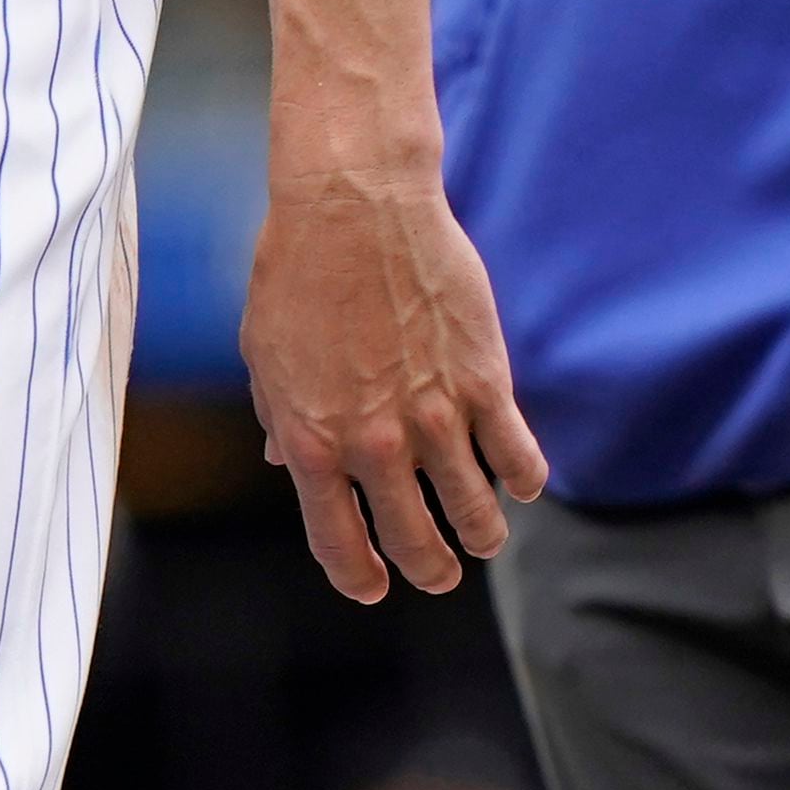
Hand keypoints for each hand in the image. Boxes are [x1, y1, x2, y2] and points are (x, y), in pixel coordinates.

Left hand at [243, 148, 550, 603]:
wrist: (353, 203)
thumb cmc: (296, 271)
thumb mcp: (266, 354)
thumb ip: (282, 416)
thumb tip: (286, 460)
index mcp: (312, 443)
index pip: (340, 545)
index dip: (360, 577)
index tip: (374, 586)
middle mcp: (375, 443)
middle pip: (416, 543)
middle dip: (431, 570)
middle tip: (441, 573)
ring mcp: (436, 416)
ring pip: (476, 513)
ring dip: (483, 537)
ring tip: (485, 538)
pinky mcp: (486, 381)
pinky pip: (518, 457)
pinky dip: (523, 480)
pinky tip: (520, 481)